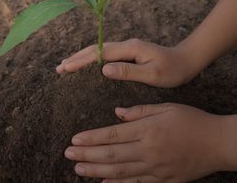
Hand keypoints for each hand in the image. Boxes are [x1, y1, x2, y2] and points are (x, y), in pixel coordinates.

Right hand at [56, 39, 200, 86]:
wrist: (186, 60)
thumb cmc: (172, 70)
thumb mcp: (153, 74)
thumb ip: (128, 72)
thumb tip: (104, 70)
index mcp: (130, 48)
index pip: (100, 54)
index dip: (81, 61)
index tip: (66, 68)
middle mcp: (126, 45)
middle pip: (95, 49)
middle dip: (76, 57)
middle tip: (58, 68)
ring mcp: (127, 48)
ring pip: (99, 51)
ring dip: (81, 57)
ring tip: (66, 65)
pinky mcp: (128, 53)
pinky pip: (105, 54)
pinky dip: (91, 59)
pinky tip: (86, 64)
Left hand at [65, 103, 224, 181]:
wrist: (216, 143)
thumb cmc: (191, 120)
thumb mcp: (166, 107)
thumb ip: (140, 111)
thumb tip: (116, 114)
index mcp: (148, 130)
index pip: (112, 135)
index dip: (91, 138)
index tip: (75, 139)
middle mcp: (148, 151)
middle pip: (111, 155)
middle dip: (87, 155)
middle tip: (68, 153)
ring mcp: (154, 168)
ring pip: (119, 172)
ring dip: (96, 171)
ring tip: (78, 168)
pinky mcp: (162, 180)